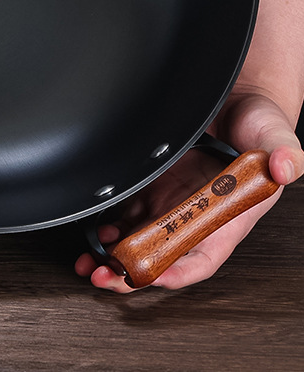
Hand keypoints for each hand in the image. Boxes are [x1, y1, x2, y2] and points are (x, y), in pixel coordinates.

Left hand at [74, 92, 302, 290]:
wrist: (236, 99)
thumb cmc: (259, 128)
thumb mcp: (275, 139)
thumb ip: (284, 153)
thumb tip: (286, 166)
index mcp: (226, 218)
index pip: (203, 256)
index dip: (178, 270)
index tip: (154, 275)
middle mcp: (196, 216)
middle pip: (162, 255)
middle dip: (133, 272)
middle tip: (106, 276)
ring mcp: (172, 201)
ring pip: (139, 239)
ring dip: (113, 255)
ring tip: (91, 261)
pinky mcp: (153, 183)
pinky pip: (127, 210)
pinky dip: (108, 225)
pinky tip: (92, 230)